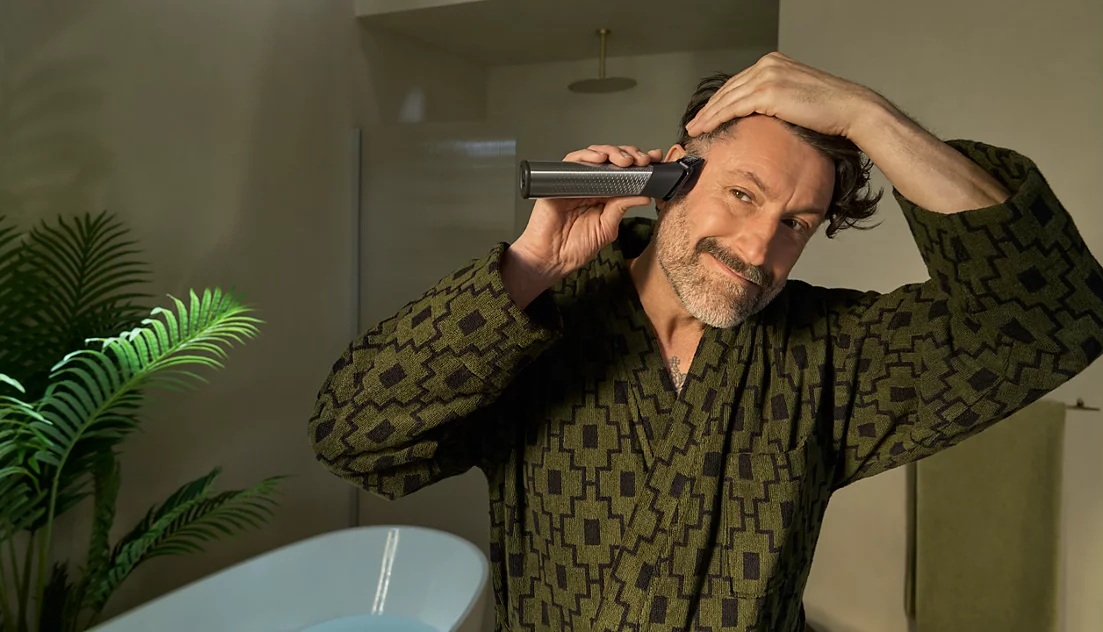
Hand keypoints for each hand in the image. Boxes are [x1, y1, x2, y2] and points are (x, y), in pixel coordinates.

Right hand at [503, 144, 660, 307]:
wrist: (550, 258)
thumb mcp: (607, 228)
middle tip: (641, 160)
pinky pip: (572, 161)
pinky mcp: (559, 180)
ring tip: (624, 160)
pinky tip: (600, 159)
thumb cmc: (575, 248)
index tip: (655, 160)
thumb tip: (645, 195)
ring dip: (612, 153)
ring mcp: (575, 181)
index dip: (640, 164)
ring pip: (595, 156)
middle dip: (630, 155)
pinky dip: (587, 156)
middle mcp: (591, 185)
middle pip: (612, 160)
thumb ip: (622, 209)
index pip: (625, 173)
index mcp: (605, 196)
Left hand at [684, 52, 883, 139]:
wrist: (849, 109)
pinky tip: (706, 127)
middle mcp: (768, 65)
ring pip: (727, 98)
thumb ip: (776, 98)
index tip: (707, 114)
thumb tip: (761, 114)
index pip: (739, 83)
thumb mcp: (796, 96)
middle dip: (709, 108)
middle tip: (694, 123)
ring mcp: (767, 76)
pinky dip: (716, 118)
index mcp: (774, 63)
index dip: (720, 100)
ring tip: (694, 129)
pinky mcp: (768, 93)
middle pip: (729, 89)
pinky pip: (733, 107)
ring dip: (707, 115)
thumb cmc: (829, 109)